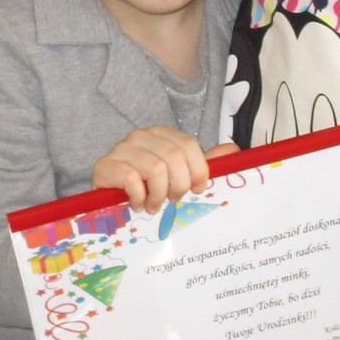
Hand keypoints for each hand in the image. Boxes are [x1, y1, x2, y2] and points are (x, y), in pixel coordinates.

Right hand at [93, 126, 215, 212]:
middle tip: (172, 200)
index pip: (189, 146)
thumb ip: (202, 164)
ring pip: (155, 169)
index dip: (198, 170)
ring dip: (158, 195)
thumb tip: (233, 151)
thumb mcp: (177, 174)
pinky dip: (139, 198)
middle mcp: (140, 136)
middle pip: (174, 158)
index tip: (196, 190)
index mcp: (161, 134)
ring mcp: (121, 149)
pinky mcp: (106, 165)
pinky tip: (137, 203)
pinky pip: (132, 180)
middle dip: (178, 186)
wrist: (108, 195)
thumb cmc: (145, 185)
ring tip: (153, 205)